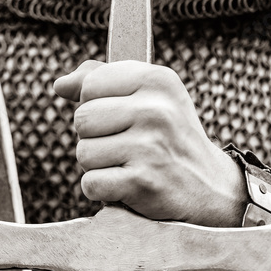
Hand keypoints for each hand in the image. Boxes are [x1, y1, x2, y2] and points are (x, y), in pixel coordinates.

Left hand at [54, 60, 248, 226]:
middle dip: (95, 138)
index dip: (97, 105)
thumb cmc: (170, 140)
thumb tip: (60, 85)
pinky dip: (103, 191)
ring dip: (99, 167)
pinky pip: (90, 183)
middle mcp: (156, 109)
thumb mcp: (149, 98)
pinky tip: (128, 186)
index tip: (124, 118)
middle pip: (82, 119)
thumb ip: (103, 82)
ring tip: (130, 166)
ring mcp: (150, 146)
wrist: (210, 189)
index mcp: (157, 80)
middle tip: (127, 147)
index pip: (90, 84)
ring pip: (83, 153)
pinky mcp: (142, 181)